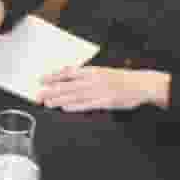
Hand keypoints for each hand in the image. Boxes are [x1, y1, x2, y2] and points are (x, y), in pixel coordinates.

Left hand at [40, 64, 169, 114]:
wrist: (140, 84)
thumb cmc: (121, 79)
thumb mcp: (103, 72)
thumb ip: (87, 76)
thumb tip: (69, 77)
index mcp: (93, 71)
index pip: (69, 72)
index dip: (54, 76)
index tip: (41, 79)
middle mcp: (94, 80)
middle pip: (68, 85)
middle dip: (52, 90)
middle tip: (38, 94)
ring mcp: (99, 91)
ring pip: (75, 95)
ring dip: (60, 99)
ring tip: (47, 102)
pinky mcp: (105, 102)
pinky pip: (87, 105)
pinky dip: (75, 106)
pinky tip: (65, 108)